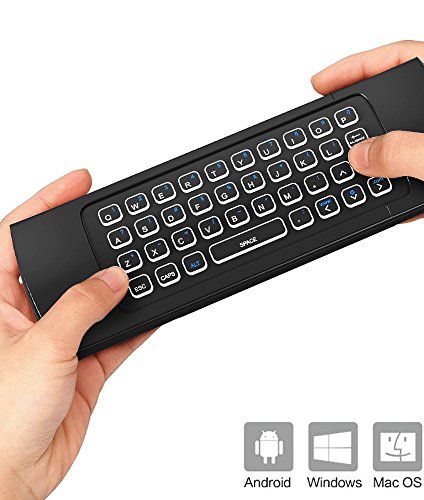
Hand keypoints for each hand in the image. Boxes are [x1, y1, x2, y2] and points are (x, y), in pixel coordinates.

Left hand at [0, 170, 153, 497]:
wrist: (11, 478)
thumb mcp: (40, 348)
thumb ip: (82, 307)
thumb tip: (113, 279)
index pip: (16, 235)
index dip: (46, 201)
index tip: (78, 182)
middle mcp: (26, 317)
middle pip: (63, 265)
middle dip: (90, 244)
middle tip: (117, 223)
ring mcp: (58, 341)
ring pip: (95, 301)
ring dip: (118, 289)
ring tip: (140, 267)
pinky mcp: (83, 366)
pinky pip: (116, 335)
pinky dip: (135, 324)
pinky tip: (151, 309)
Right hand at [312, 40, 423, 240]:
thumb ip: (403, 154)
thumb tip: (362, 153)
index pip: (405, 58)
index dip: (359, 66)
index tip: (326, 83)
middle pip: (405, 99)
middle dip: (368, 114)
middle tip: (337, 124)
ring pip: (413, 142)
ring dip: (386, 157)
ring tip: (358, 164)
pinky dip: (405, 188)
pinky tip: (391, 199)